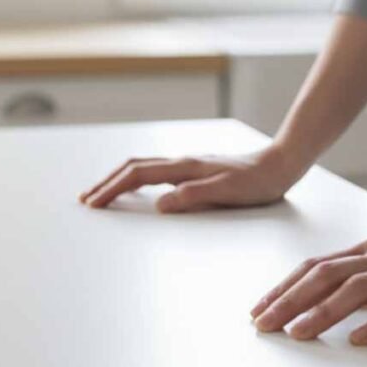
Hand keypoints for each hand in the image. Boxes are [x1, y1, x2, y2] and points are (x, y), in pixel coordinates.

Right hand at [78, 146, 303, 213]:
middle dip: (106, 182)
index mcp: (185, 167)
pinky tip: (139, 189)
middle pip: (133, 167)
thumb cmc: (258, 182)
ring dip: (118, 179)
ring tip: (103, 193)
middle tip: (86, 199)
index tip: (92, 204)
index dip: (112, 189)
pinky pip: (155, 171)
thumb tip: (159, 205)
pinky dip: (136, 178)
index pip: (137, 175)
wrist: (280, 163)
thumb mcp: (228, 192)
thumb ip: (193, 196)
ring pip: (143, 167)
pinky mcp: (195, 169)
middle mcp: (182, 161)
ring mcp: (187, 164)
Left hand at [249, 229, 366, 345]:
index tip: (259, 310)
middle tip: (265, 324)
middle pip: (329, 276)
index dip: (285, 287)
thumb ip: (356, 279)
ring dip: (324, 312)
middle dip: (291, 300)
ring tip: (298, 333)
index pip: (317, 266)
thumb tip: (313, 298)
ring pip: (359, 290)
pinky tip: (358, 340)